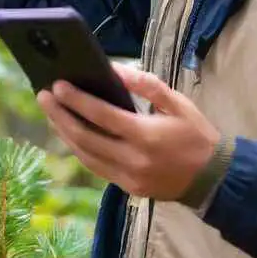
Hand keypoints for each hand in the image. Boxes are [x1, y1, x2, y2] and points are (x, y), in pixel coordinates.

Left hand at [36, 63, 220, 200]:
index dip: (77, 100)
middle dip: (60, 115)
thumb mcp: (177, 103)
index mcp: (146, 135)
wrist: (214, 178)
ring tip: (52, 112)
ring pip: (86, 155)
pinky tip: (70, 134)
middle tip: (43, 95)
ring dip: (65, 133)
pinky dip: (80, 149)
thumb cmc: (196, 135)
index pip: (102, 116)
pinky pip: (96, 167)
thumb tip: (114, 69)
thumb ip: (146, 85)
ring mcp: (128, 177)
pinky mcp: (127, 188)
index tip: (57, 85)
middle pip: (85, 137)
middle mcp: (133, 159)